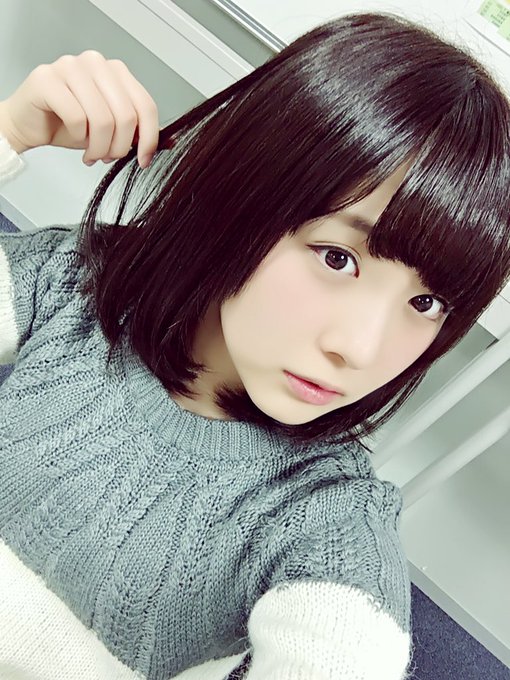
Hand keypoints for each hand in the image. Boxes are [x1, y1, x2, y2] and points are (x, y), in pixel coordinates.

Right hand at [0, 50, 158, 167]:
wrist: (31, 124)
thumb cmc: (69, 124)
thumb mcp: (112, 130)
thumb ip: (138, 132)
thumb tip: (170, 142)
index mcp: (116, 71)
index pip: (146, 106)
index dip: (149, 139)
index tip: (144, 160)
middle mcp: (96, 63)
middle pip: (126, 116)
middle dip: (120, 148)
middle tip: (108, 157)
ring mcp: (71, 66)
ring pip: (102, 119)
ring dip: (99, 147)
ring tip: (92, 154)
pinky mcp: (48, 79)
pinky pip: (77, 117)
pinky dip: (79, 137)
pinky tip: (75, 140)